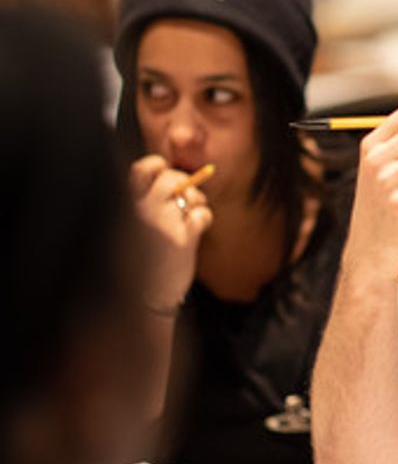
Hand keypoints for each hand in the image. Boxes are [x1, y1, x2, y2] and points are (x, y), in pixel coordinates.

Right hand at [130, 155, 211, 310]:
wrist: (141, 298)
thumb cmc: (137, 262)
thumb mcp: (131, 228)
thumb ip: (144, 205)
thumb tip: (174, 179)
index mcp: (125, 206)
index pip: (141, 170)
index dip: (156, 165)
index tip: (164, 170)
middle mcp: (143, 212)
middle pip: (172, 179)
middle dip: (185, 182)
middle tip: (188, 197)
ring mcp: (163, 224)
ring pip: (191, 194)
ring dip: (197, 200)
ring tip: (193, 213)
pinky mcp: (183, 240)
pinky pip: (202, 214)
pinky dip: (204, 217)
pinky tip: (198, 228)